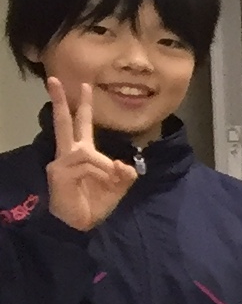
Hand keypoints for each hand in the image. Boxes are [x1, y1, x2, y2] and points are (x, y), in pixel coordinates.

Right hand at [43, 76, 142, 232]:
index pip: (81, 125)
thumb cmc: (96, 203)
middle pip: (64, 123)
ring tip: (110, 181)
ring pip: (88, 152)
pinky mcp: (59, 173)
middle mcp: (69, 154)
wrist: (80, 224)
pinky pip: (87, 165)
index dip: (82, 106)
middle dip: (60, 101)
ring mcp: (61, 162)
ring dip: (105, 167)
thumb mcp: (118, 186)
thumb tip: (124, 164)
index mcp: (83, 153)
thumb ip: (125, 174)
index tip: (84, 86)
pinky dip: (101, 174)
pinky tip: (102, 184)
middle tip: (55, 80)